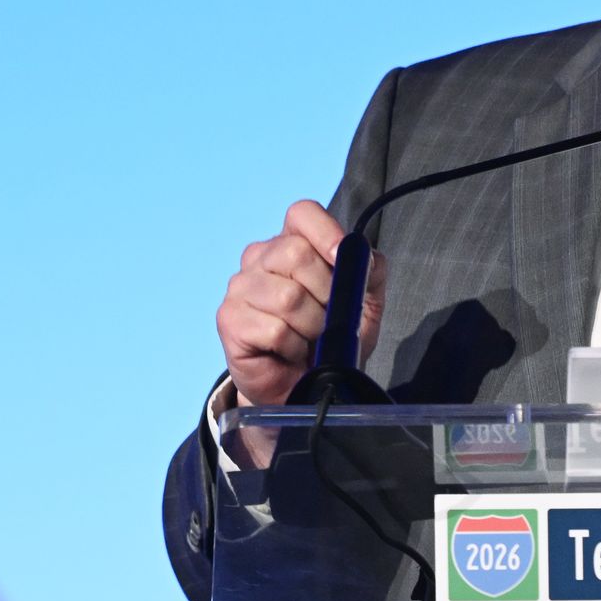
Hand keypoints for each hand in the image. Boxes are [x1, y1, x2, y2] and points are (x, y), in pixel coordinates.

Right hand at [217, 200, 386, 408]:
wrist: (301, 386)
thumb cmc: (328, 339)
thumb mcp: (363, 303)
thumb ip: (370, 272)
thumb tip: (364, 254)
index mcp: (290, 242)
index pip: (302, 214)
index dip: (327, 234)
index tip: (344, 259)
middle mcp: (260, 257)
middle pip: (296, 254)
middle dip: (327, 293)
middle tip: (329, 319)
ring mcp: (240, 287)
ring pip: (288, 297)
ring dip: (312, 326)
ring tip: (310, 339)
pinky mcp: (230, 320)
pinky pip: (275, 329)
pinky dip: (294, 346)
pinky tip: (290, 352)